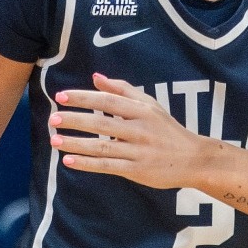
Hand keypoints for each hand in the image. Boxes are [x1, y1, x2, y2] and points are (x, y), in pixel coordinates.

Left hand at [49, 73, 215, 189]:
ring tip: (54, 140)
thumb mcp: (150, 105)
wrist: (193, 159)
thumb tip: (95, 77)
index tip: (61, 96)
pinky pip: (108, 166)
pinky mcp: (137, 170)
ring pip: (102, 147)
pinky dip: (87, 164)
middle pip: (102, 123)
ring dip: (76, 143)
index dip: (83, 98)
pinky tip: (69, 161)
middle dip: (75, 120)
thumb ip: (122, 90)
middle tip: (53, 118)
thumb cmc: (167, 130)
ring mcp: (138, 151)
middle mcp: (139, 129)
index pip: (107, 101)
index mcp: (141, 111)